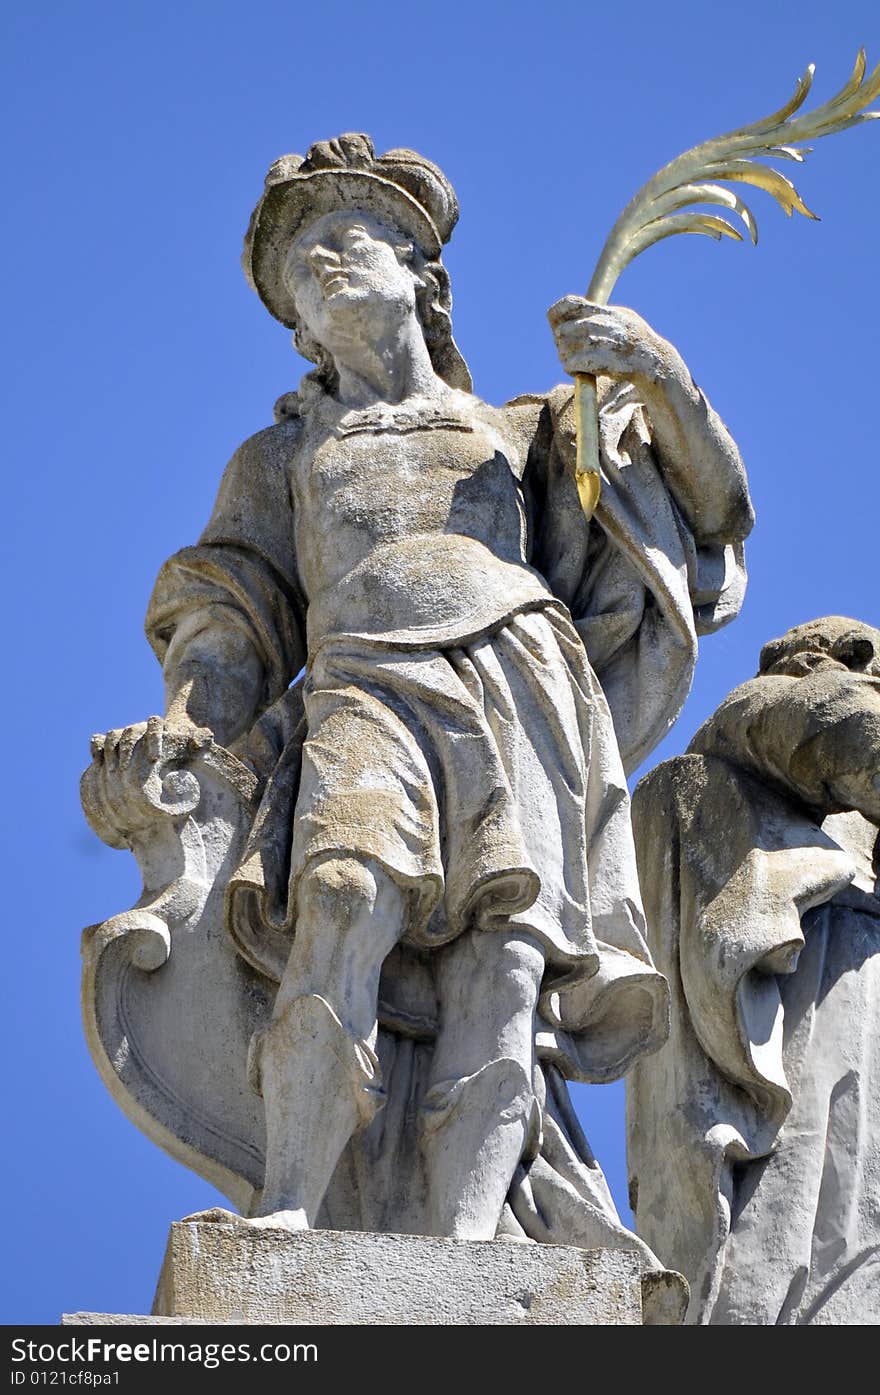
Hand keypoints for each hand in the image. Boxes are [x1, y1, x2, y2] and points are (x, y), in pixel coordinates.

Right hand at [83, 716, 212, 843]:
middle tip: (128, 770)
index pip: (155, 724)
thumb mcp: (196, 743)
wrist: (173, 747)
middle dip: (128, 750)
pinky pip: (98, 741)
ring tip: (113, 772)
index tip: (155, 758)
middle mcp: (140, 729)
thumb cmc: (186, 748)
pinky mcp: (113, 746)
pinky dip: (96, 749)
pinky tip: (97, 763)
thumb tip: (202, 739)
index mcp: (160, 727)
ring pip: (112, 736)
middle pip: (129, 732)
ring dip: (110, 752)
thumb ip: (201, 739)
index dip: (153, 738)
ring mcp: (125, 736)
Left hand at [548, 295, 681, 390]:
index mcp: (605, 312)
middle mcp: (601, 324)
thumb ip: (601, 312)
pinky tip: (578, 370)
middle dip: (562, 341)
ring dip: (565, 356)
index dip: (557, 313)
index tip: (555, 322)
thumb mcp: (623, 317)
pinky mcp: (599, 361)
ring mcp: (600, 343)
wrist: (655, 362)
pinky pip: (570, 364)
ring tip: (574, 360)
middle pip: (563, 330)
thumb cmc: (638, 341)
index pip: (570, 303)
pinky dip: (570, 368)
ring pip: (563, 349)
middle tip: (569, 347)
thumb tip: (580, 306)